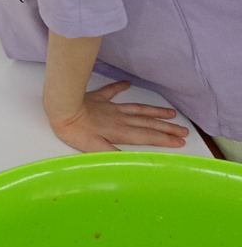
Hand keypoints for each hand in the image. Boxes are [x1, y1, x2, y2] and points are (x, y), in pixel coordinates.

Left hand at [46, 81, 188, 152]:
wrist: (61, 108)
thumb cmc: (75, 131)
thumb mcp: (95, 149)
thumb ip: (115, 156)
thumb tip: (135, 163)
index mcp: (120, 131)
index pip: (147, 136)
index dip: (164, 139)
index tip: (181, 140)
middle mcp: (119, 118)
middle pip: (148, 123)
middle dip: (167, 127)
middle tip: (184, 129)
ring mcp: (109, 106)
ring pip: (137, 108)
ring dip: (154, 111)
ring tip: (170, 112)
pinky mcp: (96, 97)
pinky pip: (111, 91)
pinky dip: (121, 87)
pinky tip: (128, 83)